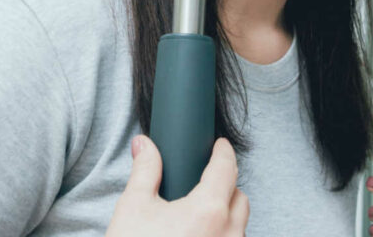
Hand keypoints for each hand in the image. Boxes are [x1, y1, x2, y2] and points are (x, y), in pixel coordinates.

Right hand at [106, 135, 249, 236]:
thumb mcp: (133, 208)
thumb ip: (145, 171)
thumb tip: (144, 144)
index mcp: (208, 211)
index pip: (227, 168)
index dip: (224, 152)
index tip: (220, 146)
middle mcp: (227, 234)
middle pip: (239, 198)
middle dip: (225, 186)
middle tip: (203, 183)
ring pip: (239, 226)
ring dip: (225, 216)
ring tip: (197, 216)